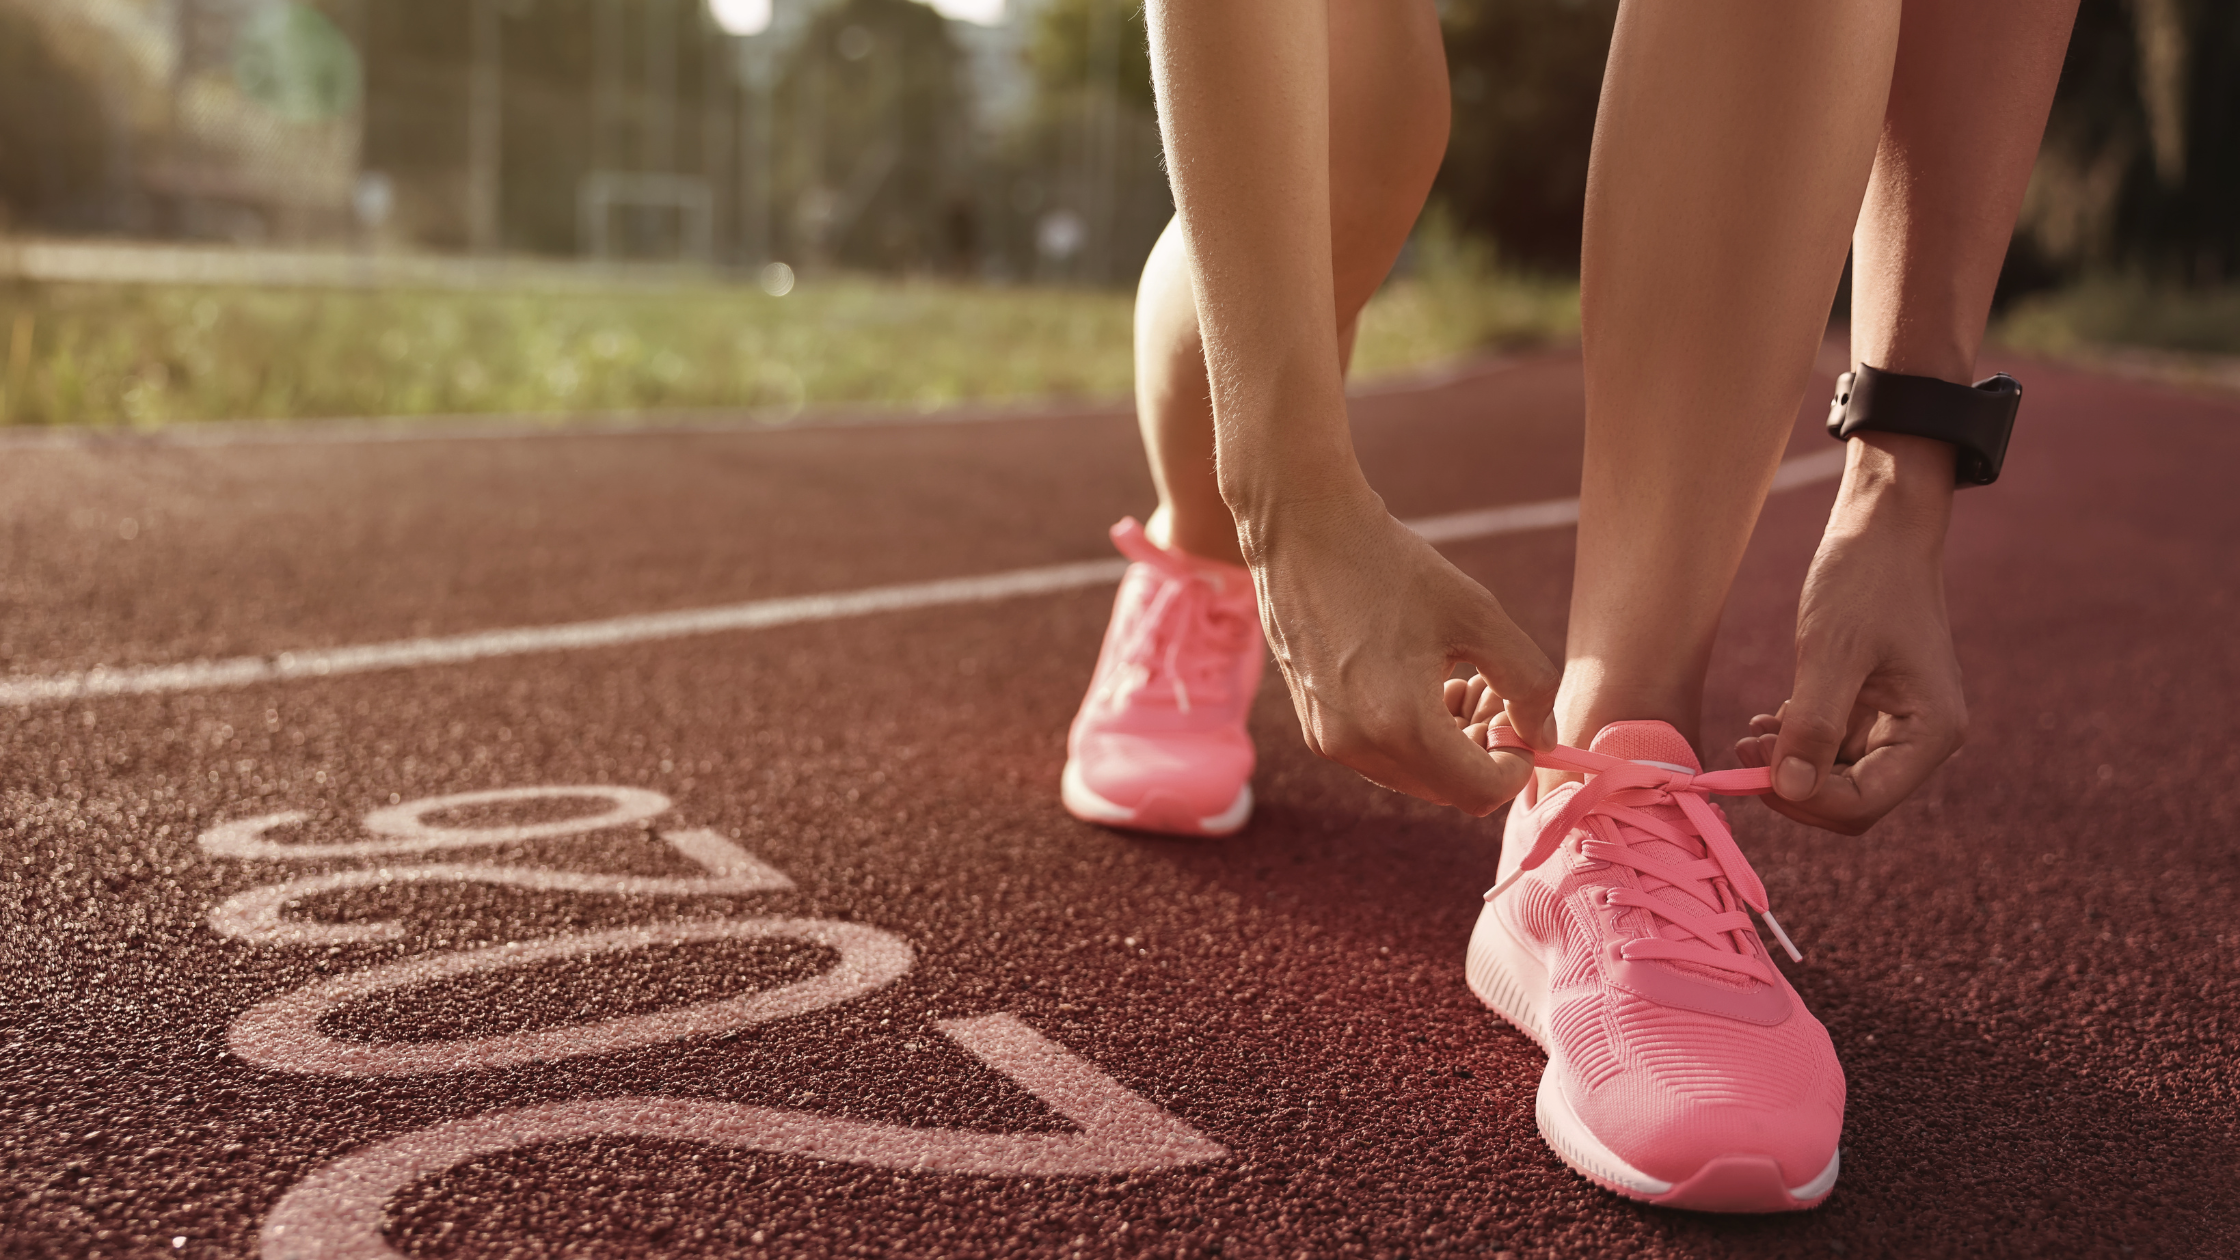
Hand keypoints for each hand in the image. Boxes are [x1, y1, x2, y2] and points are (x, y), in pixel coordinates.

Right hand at [1245, 486, 1558, 814]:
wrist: (1303, 533)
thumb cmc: (1392, 566)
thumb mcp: (1479, 615)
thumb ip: (1529, 682)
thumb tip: (1545, 736)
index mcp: (1399, 724)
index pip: (1480, 792)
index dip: (1517, 766)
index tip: (1523, 720)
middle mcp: (1358, 747)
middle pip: (1448, 790)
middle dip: (1484, 750)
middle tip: (1493, 689)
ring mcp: (1330, 742)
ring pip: (1416, 776)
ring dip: (1451, 742)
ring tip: (1459, 677)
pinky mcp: (1315, 729)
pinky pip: (1382, 757)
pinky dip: (1414, 734)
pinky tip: (1419, 678)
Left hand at [1734, 435, 1966, 833]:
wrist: (1882, 530)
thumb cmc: (1865, 581)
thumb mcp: (1831, 651)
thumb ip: (1813, 725)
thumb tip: (1789, 791)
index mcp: (1931, 732)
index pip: (1864, 803)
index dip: (1805, 799)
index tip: (1751, 770)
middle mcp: (1924, 738)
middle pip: (1853, 801)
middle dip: (1795, 787)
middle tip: (1744, 753)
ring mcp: (1900, 725)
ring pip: (1838, 779)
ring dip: (1791, 767)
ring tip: (1749, 737)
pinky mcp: (1875, 709)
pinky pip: (1834, 749)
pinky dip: (1798, 744)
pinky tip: (1766, 724)